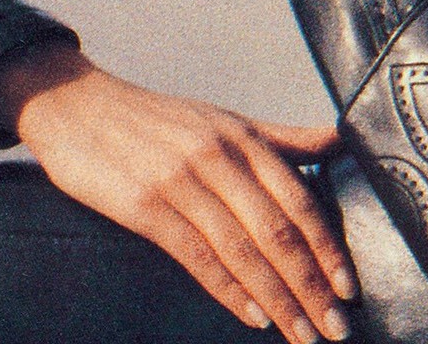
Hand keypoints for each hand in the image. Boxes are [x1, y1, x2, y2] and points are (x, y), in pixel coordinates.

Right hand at [0, 42, 358, 340]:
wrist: (78, 106)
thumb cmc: (157, 120)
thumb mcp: (223, 120)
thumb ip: (282, 138)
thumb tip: (341, 142)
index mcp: (242, 137)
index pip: (299, 199)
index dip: (327, 247)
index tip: (349, 288)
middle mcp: (218, 156)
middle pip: (277, 229)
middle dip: (311, 284)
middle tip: (336, 327)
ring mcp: (182, 180)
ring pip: (242, 249)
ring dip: (278, 299)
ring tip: (302, 334)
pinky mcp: (146, 206)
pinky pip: (197, 255)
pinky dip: (229, 290)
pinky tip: (253, 317)